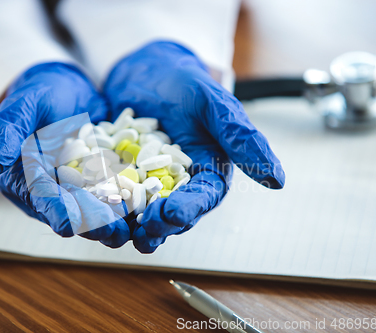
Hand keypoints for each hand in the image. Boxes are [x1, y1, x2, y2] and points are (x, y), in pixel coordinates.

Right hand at [0, 63, 129, 247]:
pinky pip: (117, 194)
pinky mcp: (103, 180)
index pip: (39, 196)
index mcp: (26, 177)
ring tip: (133, 231)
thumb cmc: (40, 92)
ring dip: (114, 222)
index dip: (53, 211)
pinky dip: (132, 203)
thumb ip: (7, 130)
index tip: (66, 225)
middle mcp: (52, 189)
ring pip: (96, 208)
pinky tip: (149, 211)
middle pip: (71, 210)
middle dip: (91, 224)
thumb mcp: (23, 104)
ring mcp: (79, 187)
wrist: (68, 88)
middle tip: (112, 234)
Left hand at [104, 41, 284, 252]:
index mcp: (210, 168)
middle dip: (161, 223)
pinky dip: (110, 204)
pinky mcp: (125, 176)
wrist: (147, 70)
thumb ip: (241, 137)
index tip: (172, 214)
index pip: (205, 196)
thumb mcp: (213, 103)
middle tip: (144, 228)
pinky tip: (98, 209)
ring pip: (147, 211)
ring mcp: (152, 181)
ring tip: (122, 233)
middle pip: (176, 211)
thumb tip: (278, 181)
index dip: (191, 208)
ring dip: (136, 225)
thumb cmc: (185, 82)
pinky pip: (118, 194)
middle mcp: (183, 181)